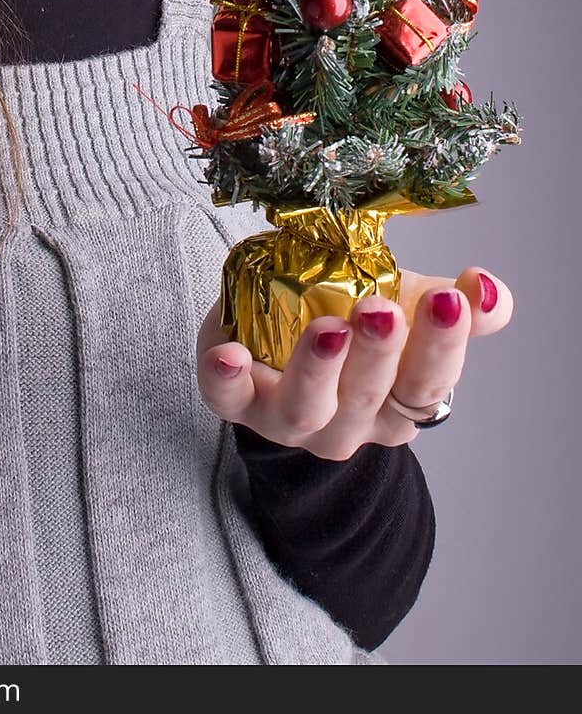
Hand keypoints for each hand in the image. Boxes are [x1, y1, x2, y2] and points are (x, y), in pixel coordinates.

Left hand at [196, 266, 513, 457]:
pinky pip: (227, 399)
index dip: (442, 347)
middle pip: (369, 397)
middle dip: (378, 354)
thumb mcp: (410, 312)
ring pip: (306, 407)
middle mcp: (348, 423)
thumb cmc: (356, 329)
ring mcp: (290, 419)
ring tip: (328, 328)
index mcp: (398, 403)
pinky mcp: (237, 401)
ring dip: (317, 368)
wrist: (280, 346)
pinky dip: (226, 379)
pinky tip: (229, 354)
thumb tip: (487, 290)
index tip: (449, 302)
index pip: (428, 384)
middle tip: (382, 310)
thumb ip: (458, 306)